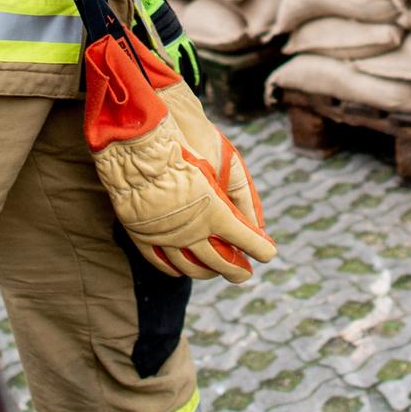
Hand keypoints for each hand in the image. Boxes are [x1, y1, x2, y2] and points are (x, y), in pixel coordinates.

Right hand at [86, 33, 274, 282]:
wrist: (142, 138)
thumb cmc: (188, 145)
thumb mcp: (226, 164)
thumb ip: (242, 196)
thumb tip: (257, 224)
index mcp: (214, 212)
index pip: (244, 240)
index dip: (259, 249)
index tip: (268, 254)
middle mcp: (191, 230)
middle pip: (219, 261)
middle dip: (236, 268)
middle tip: (244, 273)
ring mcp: (165, 235)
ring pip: (190, 267)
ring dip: (207, 271)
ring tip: (217, 271)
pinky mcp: (143, 235)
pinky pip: (161, 262)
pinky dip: (176, 269)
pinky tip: (183, 270)